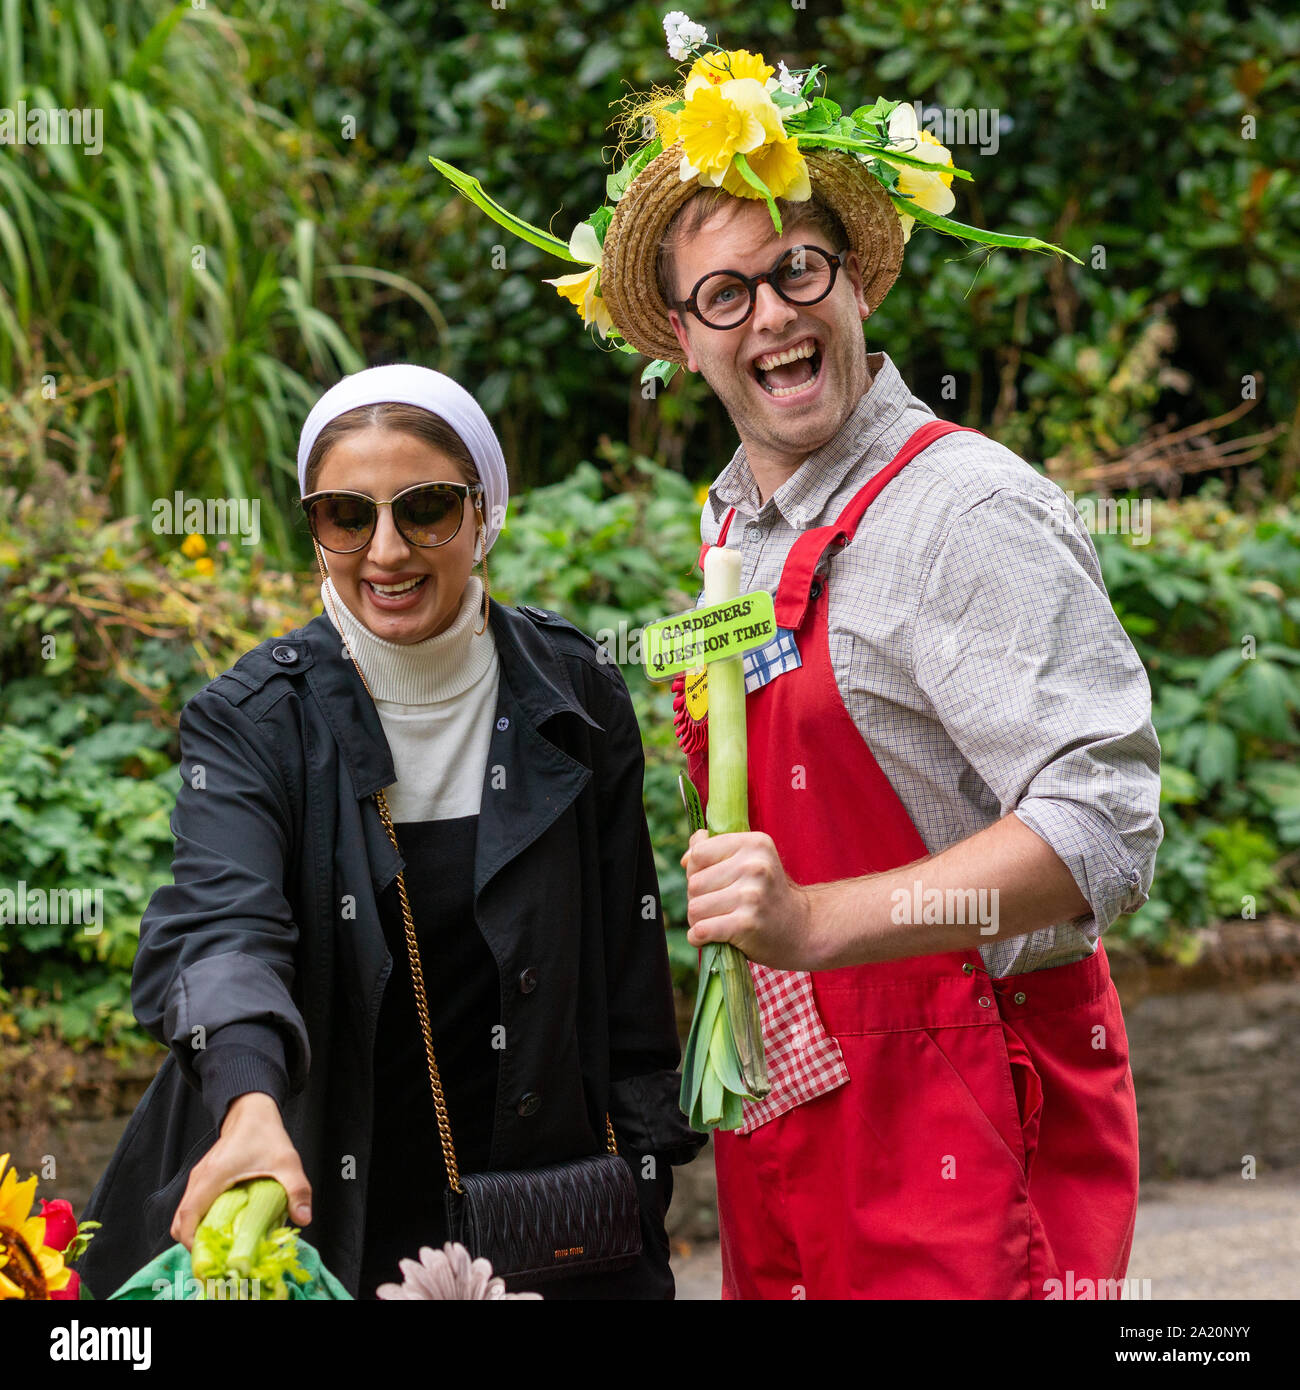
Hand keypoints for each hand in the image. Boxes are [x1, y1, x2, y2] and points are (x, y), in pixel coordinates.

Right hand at [169, 1092, 312, 1250]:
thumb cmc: (266, 1135)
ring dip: (199, 1234)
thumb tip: (304, 1220)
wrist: (252, 1111)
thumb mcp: (287, 1162)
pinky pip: (192, 1208)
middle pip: (180, 1222)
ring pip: (184, 1216)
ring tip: (225, 1245)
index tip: (212, 1257)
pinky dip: (202, 1222)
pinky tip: (226, 1228)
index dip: (193, 1243)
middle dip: (196, 1244)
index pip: (187, 1217)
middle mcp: (199, 1179)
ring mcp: (198, 1179)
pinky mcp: (202, 1180)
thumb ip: (297, 1189)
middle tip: (221, 1255)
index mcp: (212, 1176)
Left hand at [680, 829, 822, 969]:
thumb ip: (716, 849)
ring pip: (694, 908)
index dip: (697, 871)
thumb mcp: (751, 860)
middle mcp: (755, 866)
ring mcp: (752, 895)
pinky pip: (701, 930)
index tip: (713, 882)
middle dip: (697, 899)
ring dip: (698, 920)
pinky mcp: (747, 924)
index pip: (699, 853)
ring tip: (718, 921)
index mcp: (754, 844)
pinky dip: (698, 937)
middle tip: (719, 907)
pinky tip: (710, 937)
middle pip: (693, 883)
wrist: (802, 929)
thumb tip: (686, 859)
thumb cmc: (768, 894)